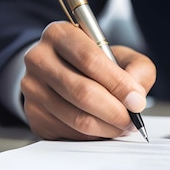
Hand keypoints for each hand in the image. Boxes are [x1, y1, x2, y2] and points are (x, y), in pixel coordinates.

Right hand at [21, 21, 155, 139]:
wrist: (63, 72)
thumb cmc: (95, 63)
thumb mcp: (121, 55)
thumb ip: (137, 69)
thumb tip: (135, 98)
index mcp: (59, 34)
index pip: (89, 60)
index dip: (118, 84)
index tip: (137, 102)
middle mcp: (39, 58)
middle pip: (82, 92)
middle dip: (114, 111)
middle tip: (132, 121)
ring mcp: (31, 88)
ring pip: (76, 117)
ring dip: (106, 128)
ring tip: (122, 126)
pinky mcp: (32, 113)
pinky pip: (68, 132)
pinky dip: (92, 135)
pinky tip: (102, 128)